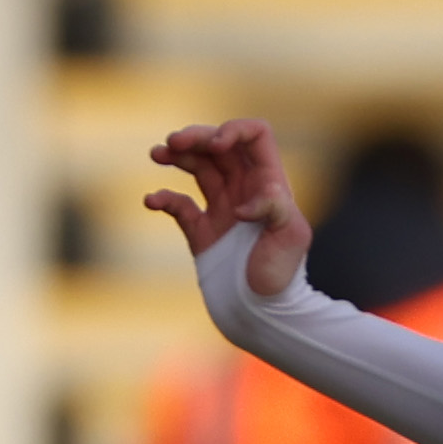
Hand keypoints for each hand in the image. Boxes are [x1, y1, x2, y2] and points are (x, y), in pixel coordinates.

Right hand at [145, 118, 317, 296]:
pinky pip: (179, 204)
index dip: (234, 130)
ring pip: (197, 167)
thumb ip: (275, 208)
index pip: (255, 136)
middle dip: (196, 137)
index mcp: (269, 182)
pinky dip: (163, 198)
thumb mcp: (291, 238)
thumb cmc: (281, 275)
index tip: (216, 146)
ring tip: (157, 154)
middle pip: (219, 145)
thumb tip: (245, 201)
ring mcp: (222, 208)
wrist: (260, 313)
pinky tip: (151, 201)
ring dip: (176, 155)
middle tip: (173, 142)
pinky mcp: (201, 231)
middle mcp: (245, 188)